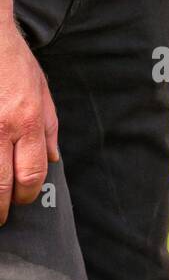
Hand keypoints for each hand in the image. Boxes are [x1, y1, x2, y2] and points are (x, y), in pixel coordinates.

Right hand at [0, 0, 58, 226]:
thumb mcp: (42, 90)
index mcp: (28, 122)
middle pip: (0, 183)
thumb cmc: (14, 61)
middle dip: (1, 207)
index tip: (22, 203)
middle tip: (0, 217)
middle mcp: (1, 128)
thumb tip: (53, 160)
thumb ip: (50, 128)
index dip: (27, 194)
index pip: (31, 173)